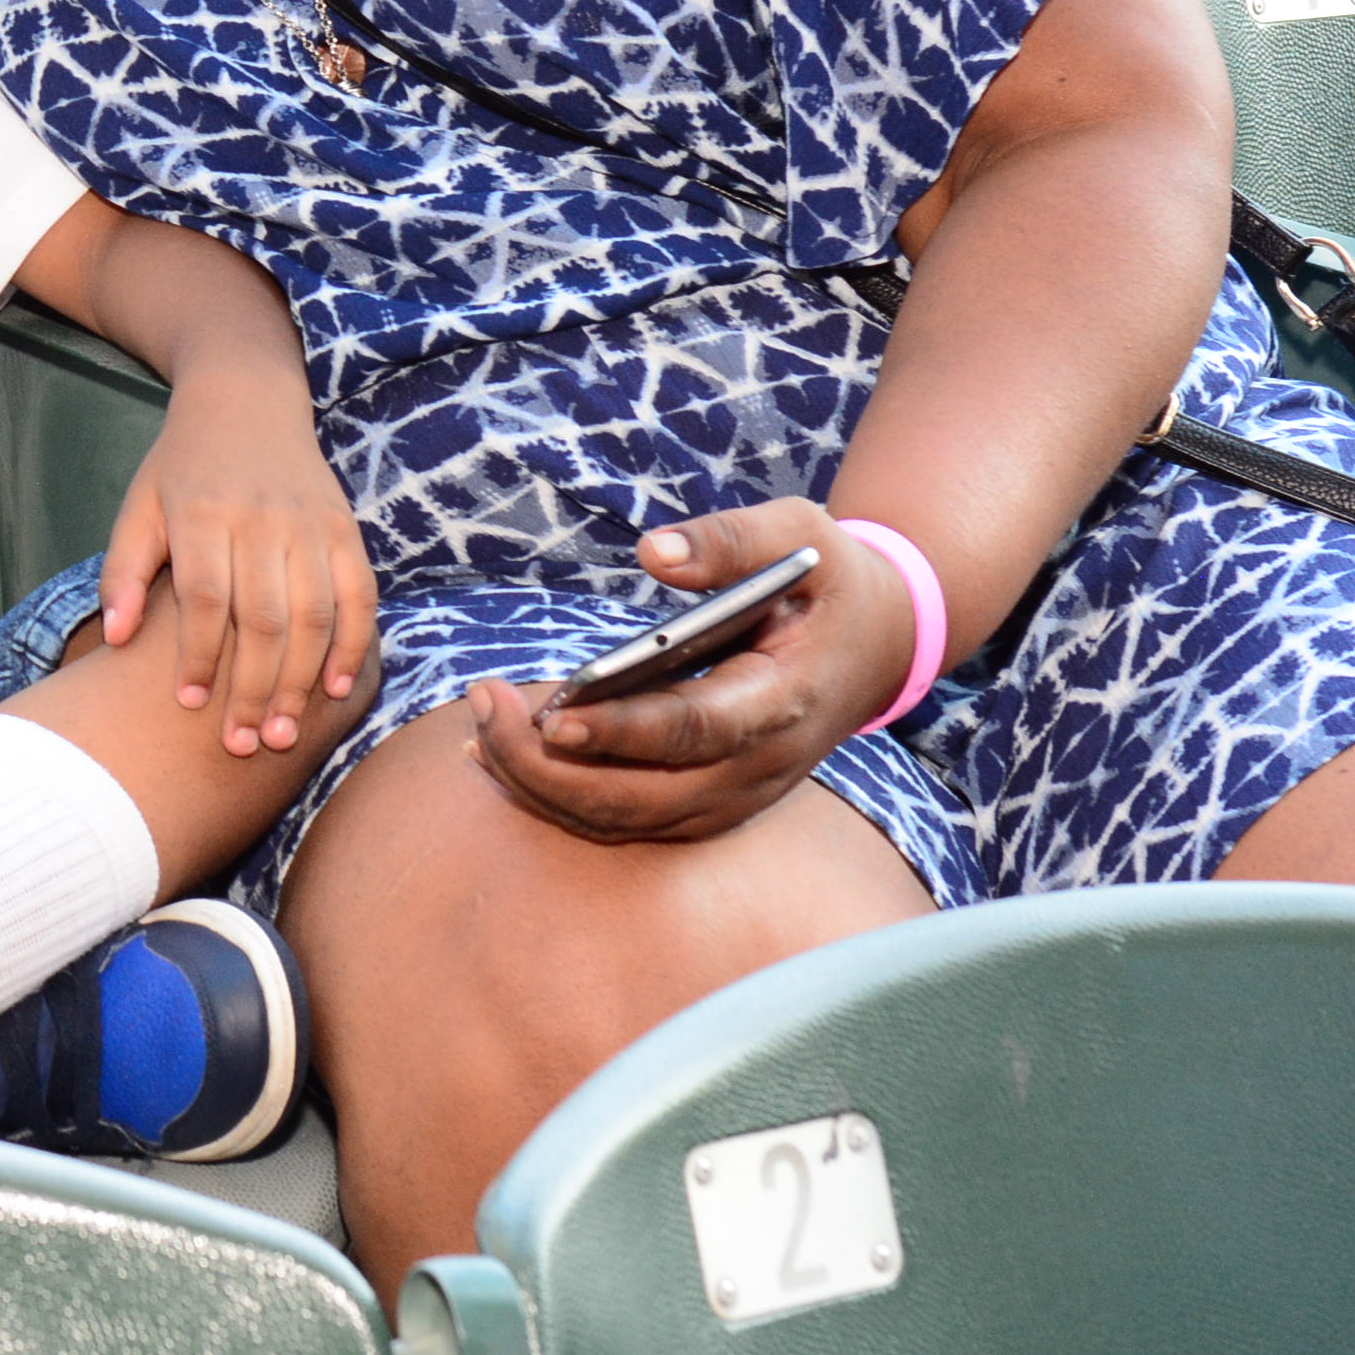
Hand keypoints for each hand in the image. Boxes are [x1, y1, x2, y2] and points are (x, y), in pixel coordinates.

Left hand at [95, 374, 376, 754]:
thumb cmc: (181, 467)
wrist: (245, 402)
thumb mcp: (139, 506)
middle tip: (242, 745)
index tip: (189, 705)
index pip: (206, 596)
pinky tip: (336, 689)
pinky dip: (351, 644)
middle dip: (253, 687)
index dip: (198, 655)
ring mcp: (311, 524)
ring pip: (314, 615)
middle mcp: (262, 519)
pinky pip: (358, 596)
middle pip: (264, 618)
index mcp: (203, 512)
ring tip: (283, 733)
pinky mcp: (346, 529)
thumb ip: (124, 570)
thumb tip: (116, 639)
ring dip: (301, 680)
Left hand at [463, 500, 913, 847]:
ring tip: (476, 729)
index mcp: (783, 698)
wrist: (878, 643)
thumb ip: (731, 540)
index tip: (548, 715)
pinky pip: (629, 820)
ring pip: (628, 821)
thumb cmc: (830, 581)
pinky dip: (561, 798)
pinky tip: (501, 757)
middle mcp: (760, 765)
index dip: (620, 731)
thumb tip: (653, 553)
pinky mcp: (712, 802)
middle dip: (551, 767)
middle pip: (644, 797)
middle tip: (481, 708)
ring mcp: (737, 795)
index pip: (694, 731)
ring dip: (544, 788)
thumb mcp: (804, 532)